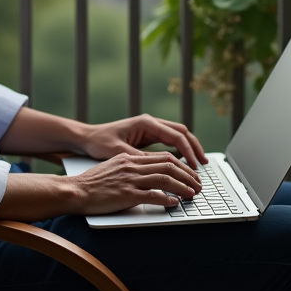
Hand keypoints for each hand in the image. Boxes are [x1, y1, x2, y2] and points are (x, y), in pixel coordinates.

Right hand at [69, 151, 201, 214]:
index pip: (162, 157)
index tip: (190, 174)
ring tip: (193, 193)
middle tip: (198, 184)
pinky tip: (174, 203)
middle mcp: (132, 166)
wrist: (74, 190)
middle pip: (168, 165)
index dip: (181, 165)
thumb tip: (151, 176)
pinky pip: (151, 195)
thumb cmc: (91, 183)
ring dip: (182, 187)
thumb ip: (132, 169)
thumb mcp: (113, 168)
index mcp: (130, 158)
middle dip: (187, 175)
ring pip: (164, 179)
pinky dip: (166, 199)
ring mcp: (129, 179)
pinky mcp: (126, 194)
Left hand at [80, 114, 208, 169]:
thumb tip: (162, 168)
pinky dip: (178, 150)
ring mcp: (149, 128)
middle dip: (194, 147)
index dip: (188, 151)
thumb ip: (142, 158)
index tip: (195, 166)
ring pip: (177, 136)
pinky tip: (183, 162)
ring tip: (198, 164)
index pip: (176, 135)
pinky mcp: (147, 136)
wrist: (87, 137)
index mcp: (146, 123)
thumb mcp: (121, 152)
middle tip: (203, 164)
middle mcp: (150, 123)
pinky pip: (168, 141)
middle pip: (182, 132)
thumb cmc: (100, 142)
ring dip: (189, 148)